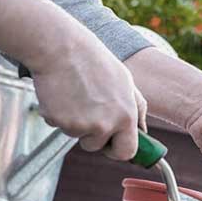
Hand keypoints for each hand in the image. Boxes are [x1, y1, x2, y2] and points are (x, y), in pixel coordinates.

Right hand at [31, 39, 146, 160]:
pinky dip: (58, 113)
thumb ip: (137, 109)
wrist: (62, 48)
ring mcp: (81, 125)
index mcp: (126, 116)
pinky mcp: (59, 121)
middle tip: (88, 112)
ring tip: (76, 94)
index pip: (126, 152)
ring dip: (74, 121)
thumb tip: (143, 132)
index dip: (117, 150)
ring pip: (76, 135)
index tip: (111, 145)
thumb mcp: (126, 83)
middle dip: (92, 137)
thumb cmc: (96, 63)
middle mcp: (105, 125)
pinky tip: (62, 93)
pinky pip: (58, 125)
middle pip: (96, 146)